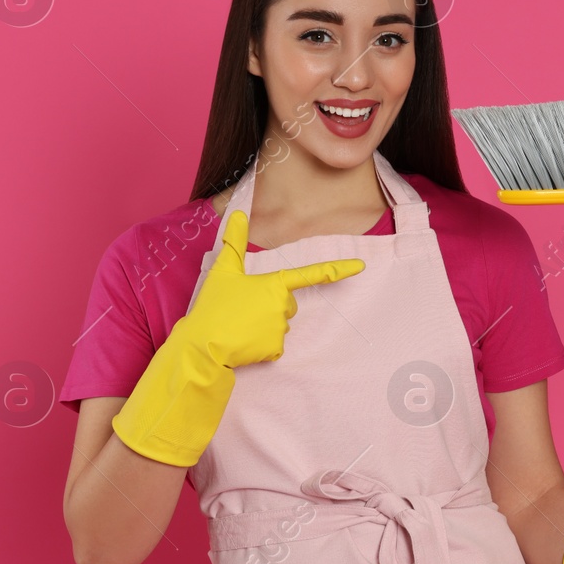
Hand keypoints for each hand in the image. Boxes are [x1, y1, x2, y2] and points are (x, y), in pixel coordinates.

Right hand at [181, 210, 364, 367]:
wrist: (202, 345)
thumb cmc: (213, 306)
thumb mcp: (222, 271)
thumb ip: (234, 241)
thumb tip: (239, 213)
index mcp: (275, 284)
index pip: (311, 273)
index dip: (339, 269)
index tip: (361, 266)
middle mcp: (284, 305)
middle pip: (287, 302)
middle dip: (269, 305)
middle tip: (242, 309)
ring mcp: (281, 329)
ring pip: (280, 323)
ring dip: (262, 324)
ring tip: (239, 325)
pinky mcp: (276, 349)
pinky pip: (274, 344)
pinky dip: (260, 344)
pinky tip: (244, 341)